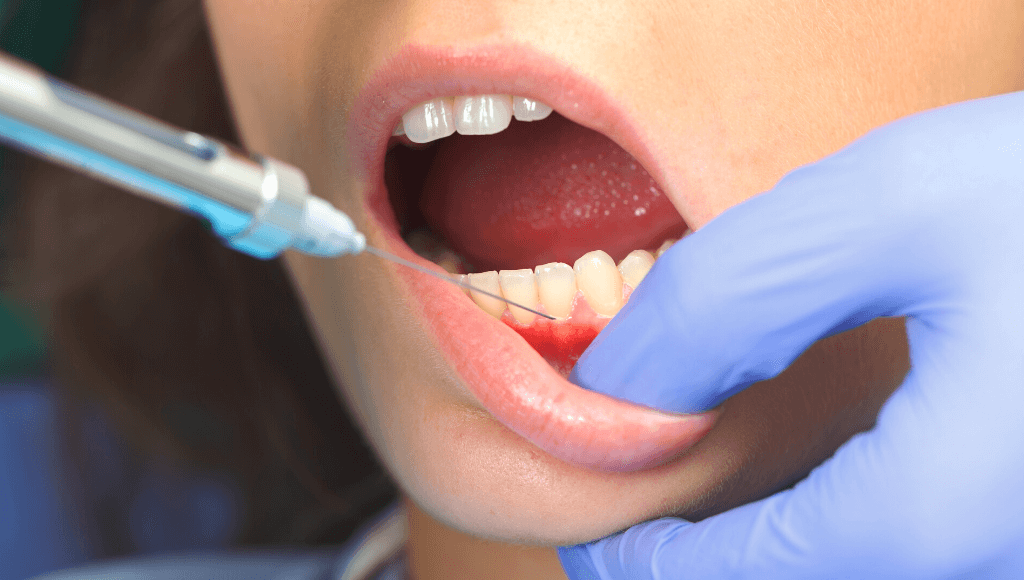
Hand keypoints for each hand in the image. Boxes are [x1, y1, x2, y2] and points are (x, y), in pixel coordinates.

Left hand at [559, 92, 1023, 578]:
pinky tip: (823, 475)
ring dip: (780, 552)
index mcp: (948, 512)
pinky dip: (848, 528)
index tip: (598, 540)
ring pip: (867, 572)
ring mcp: (1017, 541)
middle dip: (712, 569)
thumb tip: (624, 382)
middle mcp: (999, 559)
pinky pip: (925, 544)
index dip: (650, 569)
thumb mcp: (896, 206)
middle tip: (648, 523)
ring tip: (716, 499)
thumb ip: (733, 299)